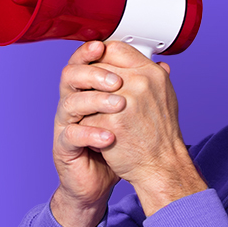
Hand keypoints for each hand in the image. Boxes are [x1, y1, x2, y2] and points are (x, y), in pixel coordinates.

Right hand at [51, 41, 125, 226]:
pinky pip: (71, 135)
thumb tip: (162, 66)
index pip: (84, 63)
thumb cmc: (119, 145)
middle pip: (72, 76)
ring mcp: (67, 125)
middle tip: (117, 81)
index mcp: (89, 91)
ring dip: (96, 101)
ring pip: (70, 103)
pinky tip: (108, 137)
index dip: (90, 52)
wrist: (105, 179)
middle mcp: (74, 104)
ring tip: (119, 106)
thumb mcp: (134, 113)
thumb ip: (141, 89)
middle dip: (95, 74)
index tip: (103, 46)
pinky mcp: (65, 147)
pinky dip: (91, 134)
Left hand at [80, 41, 207, 216]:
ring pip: (88, 91)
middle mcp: (140, 83)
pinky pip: (85, 115)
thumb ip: (151, 76)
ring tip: (95, 115)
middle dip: (91, 82)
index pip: (115, 48)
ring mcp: (123, 101)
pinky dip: (87, 124)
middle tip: (91, 94)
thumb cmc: (161, 135)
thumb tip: (146, 59)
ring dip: (87, 103)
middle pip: (98, 67)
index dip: (100, 56)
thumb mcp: (164, 96)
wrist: (161, 165)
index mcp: (151, 74)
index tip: (96, 66)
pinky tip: (96, 132)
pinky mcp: (109, 122)